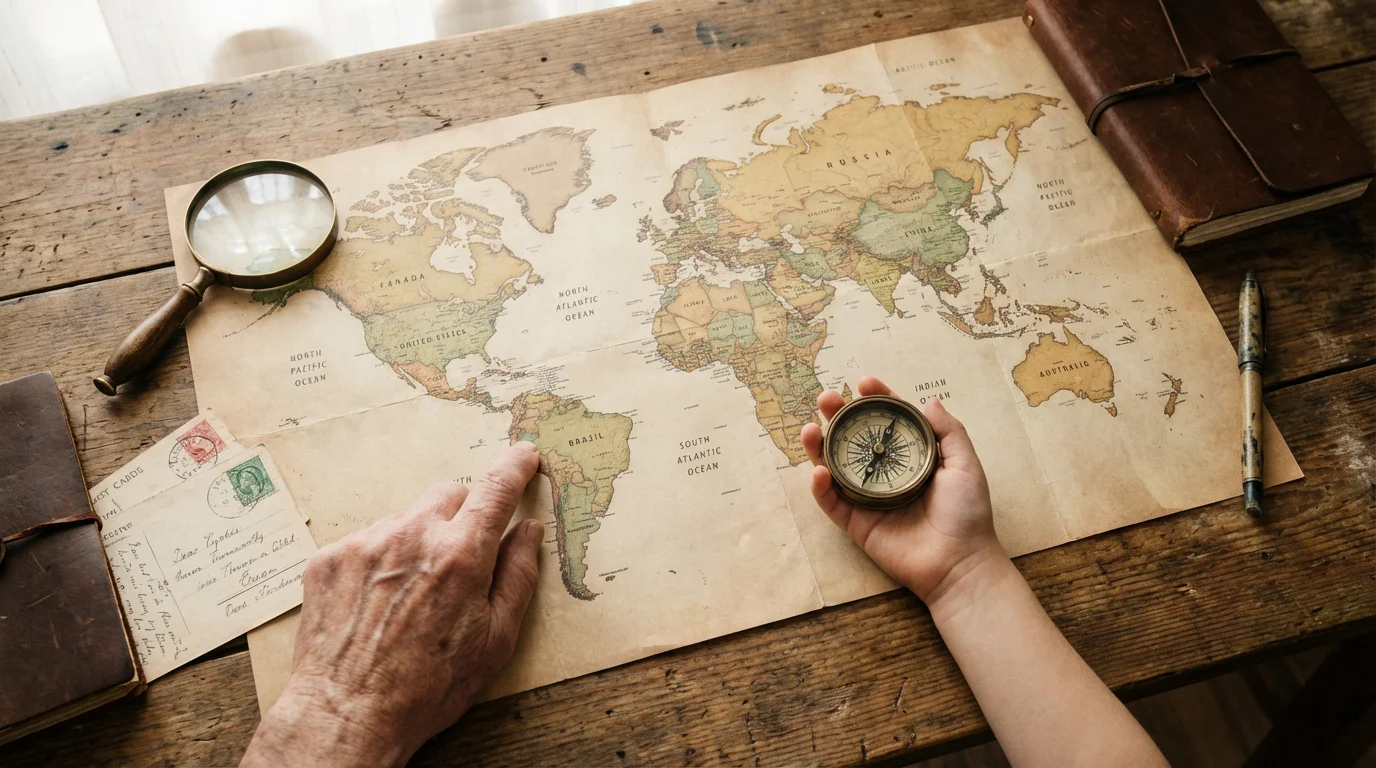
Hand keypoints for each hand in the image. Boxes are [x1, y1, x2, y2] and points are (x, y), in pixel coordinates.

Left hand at [241, 443, 544, 767]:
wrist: (346, 713)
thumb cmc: (427, 687)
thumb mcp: (495, 640)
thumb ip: (518, 576)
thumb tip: (528, 531)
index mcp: (460, 555)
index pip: (495, 490)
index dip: (515, 467)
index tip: (523, 456)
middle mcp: (411, 536)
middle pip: (448, 494)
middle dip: (462, 515)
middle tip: (461, 558)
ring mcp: (365, 543)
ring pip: (405, 519)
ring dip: (417, 541)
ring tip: (410, 597)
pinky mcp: (330, 558)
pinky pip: (367, 541)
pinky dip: (379, 561)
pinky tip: (378, 603)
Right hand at [800, 376, 1004, 604]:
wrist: (960, 562)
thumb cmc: (967, 514)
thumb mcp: (965, 465)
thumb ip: (949, 432)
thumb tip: (929, 401)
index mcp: (910, 458)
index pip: (887, 422)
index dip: (875, 400)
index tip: (864, 382)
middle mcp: (885, 474)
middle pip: (854, 439)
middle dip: (837, 416)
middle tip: (826, 398)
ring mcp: (868, 499)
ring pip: (834, 468)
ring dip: (818, 447)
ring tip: (810, 429)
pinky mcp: (856, 524)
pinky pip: (832, 503)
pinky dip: (820, 487)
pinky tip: (818, 471)